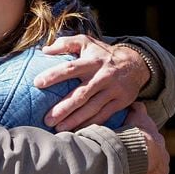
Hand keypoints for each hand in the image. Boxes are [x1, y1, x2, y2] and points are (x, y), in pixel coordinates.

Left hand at [34, 35, 149, 130]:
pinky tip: (76, 131)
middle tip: (47, 119)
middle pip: (81, 94)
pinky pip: (103, 116)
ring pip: (92, 108)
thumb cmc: (103, 54)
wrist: (136, 64)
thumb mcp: (87, 42)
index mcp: (93, 61)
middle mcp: (103, 76)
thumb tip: (45, 50)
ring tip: (58, 128)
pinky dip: (89, 124)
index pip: (71, 68)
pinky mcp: (120, 102)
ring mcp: (113, 90)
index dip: (54, 75)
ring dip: (75, 120)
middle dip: (64, 108)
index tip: (38, 83)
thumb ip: (66, 43)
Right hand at [125, 103, 168, 173]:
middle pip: (160, 163)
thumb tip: (137, 101)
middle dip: (153, 166)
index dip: (149, 149)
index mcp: (159, 144)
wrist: (139, 150)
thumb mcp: (138, 116)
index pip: (157, 147)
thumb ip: (138, 108)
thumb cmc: (137, 133)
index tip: (143, 151)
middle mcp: (163, 159)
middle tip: (142, 169)